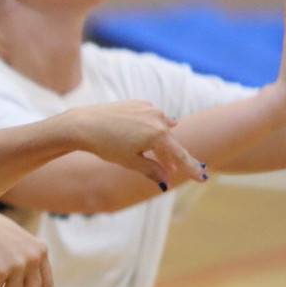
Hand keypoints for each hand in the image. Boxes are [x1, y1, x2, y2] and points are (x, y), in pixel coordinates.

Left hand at [66, 100, 204, 187]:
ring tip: (160, 157)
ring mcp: (148, 108)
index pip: (179, 155)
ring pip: (162, 129)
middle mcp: (157, 118)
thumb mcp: (130, 162)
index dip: (191, 168)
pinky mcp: (138, 103)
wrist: (82, 125)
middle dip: (172, 158)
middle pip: (170, 142)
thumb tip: (167, 183)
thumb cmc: (105, 145)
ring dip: (162, 143)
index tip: (202, 178)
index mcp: (158, 134)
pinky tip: (157, 131)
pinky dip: (154, 128)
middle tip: (174, 171)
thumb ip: (152, 171)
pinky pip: (152, 118)